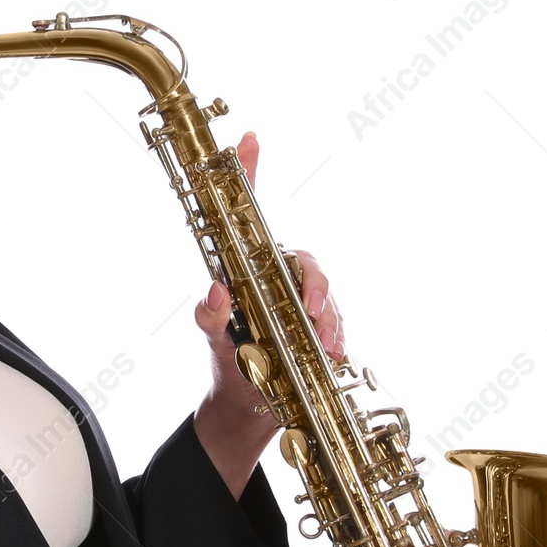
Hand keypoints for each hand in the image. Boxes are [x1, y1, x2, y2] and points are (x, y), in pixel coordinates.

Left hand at [191, 132, 346, 496]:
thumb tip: (215, 289)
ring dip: (328, 316)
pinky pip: (336, 321)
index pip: (248, 215)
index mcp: (246, 271)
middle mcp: (275, 279)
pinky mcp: (318, 326)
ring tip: (324, 344)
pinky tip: (333, 355)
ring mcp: (299, 301)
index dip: (248, 173)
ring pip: (324, 291)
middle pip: (304, 259)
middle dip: (314, 282)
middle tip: (310, 312)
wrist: (248, 407)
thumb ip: (210, 318)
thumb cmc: (230, 364)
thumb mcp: (215, 343)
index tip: (248, 138)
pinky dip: (337, 337)